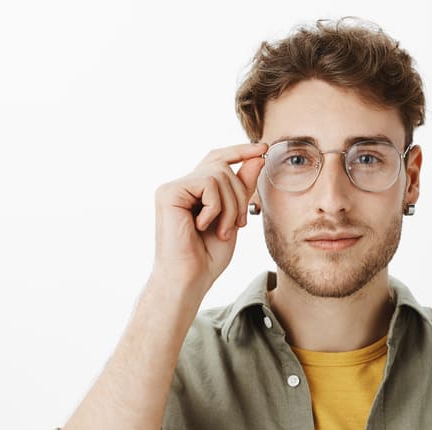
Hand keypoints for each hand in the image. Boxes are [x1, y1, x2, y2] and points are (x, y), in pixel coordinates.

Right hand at [150, 143, 266, 293]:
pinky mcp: (169, 193)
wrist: (189, 280)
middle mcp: (181, 185)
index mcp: (194, 191)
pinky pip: (208, 184)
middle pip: (223, 166)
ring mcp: (173, 188)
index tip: (263, 147)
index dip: (240, 151)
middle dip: (240, 194)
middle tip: (240, 225)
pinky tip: (202, 226)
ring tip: (222, 230)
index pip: (218, 160)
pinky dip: (215, 208)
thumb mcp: (233, 218)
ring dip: (230, 206)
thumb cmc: (207, 256)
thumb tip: (257, 157)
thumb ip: (242, 187)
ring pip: (219, 175)